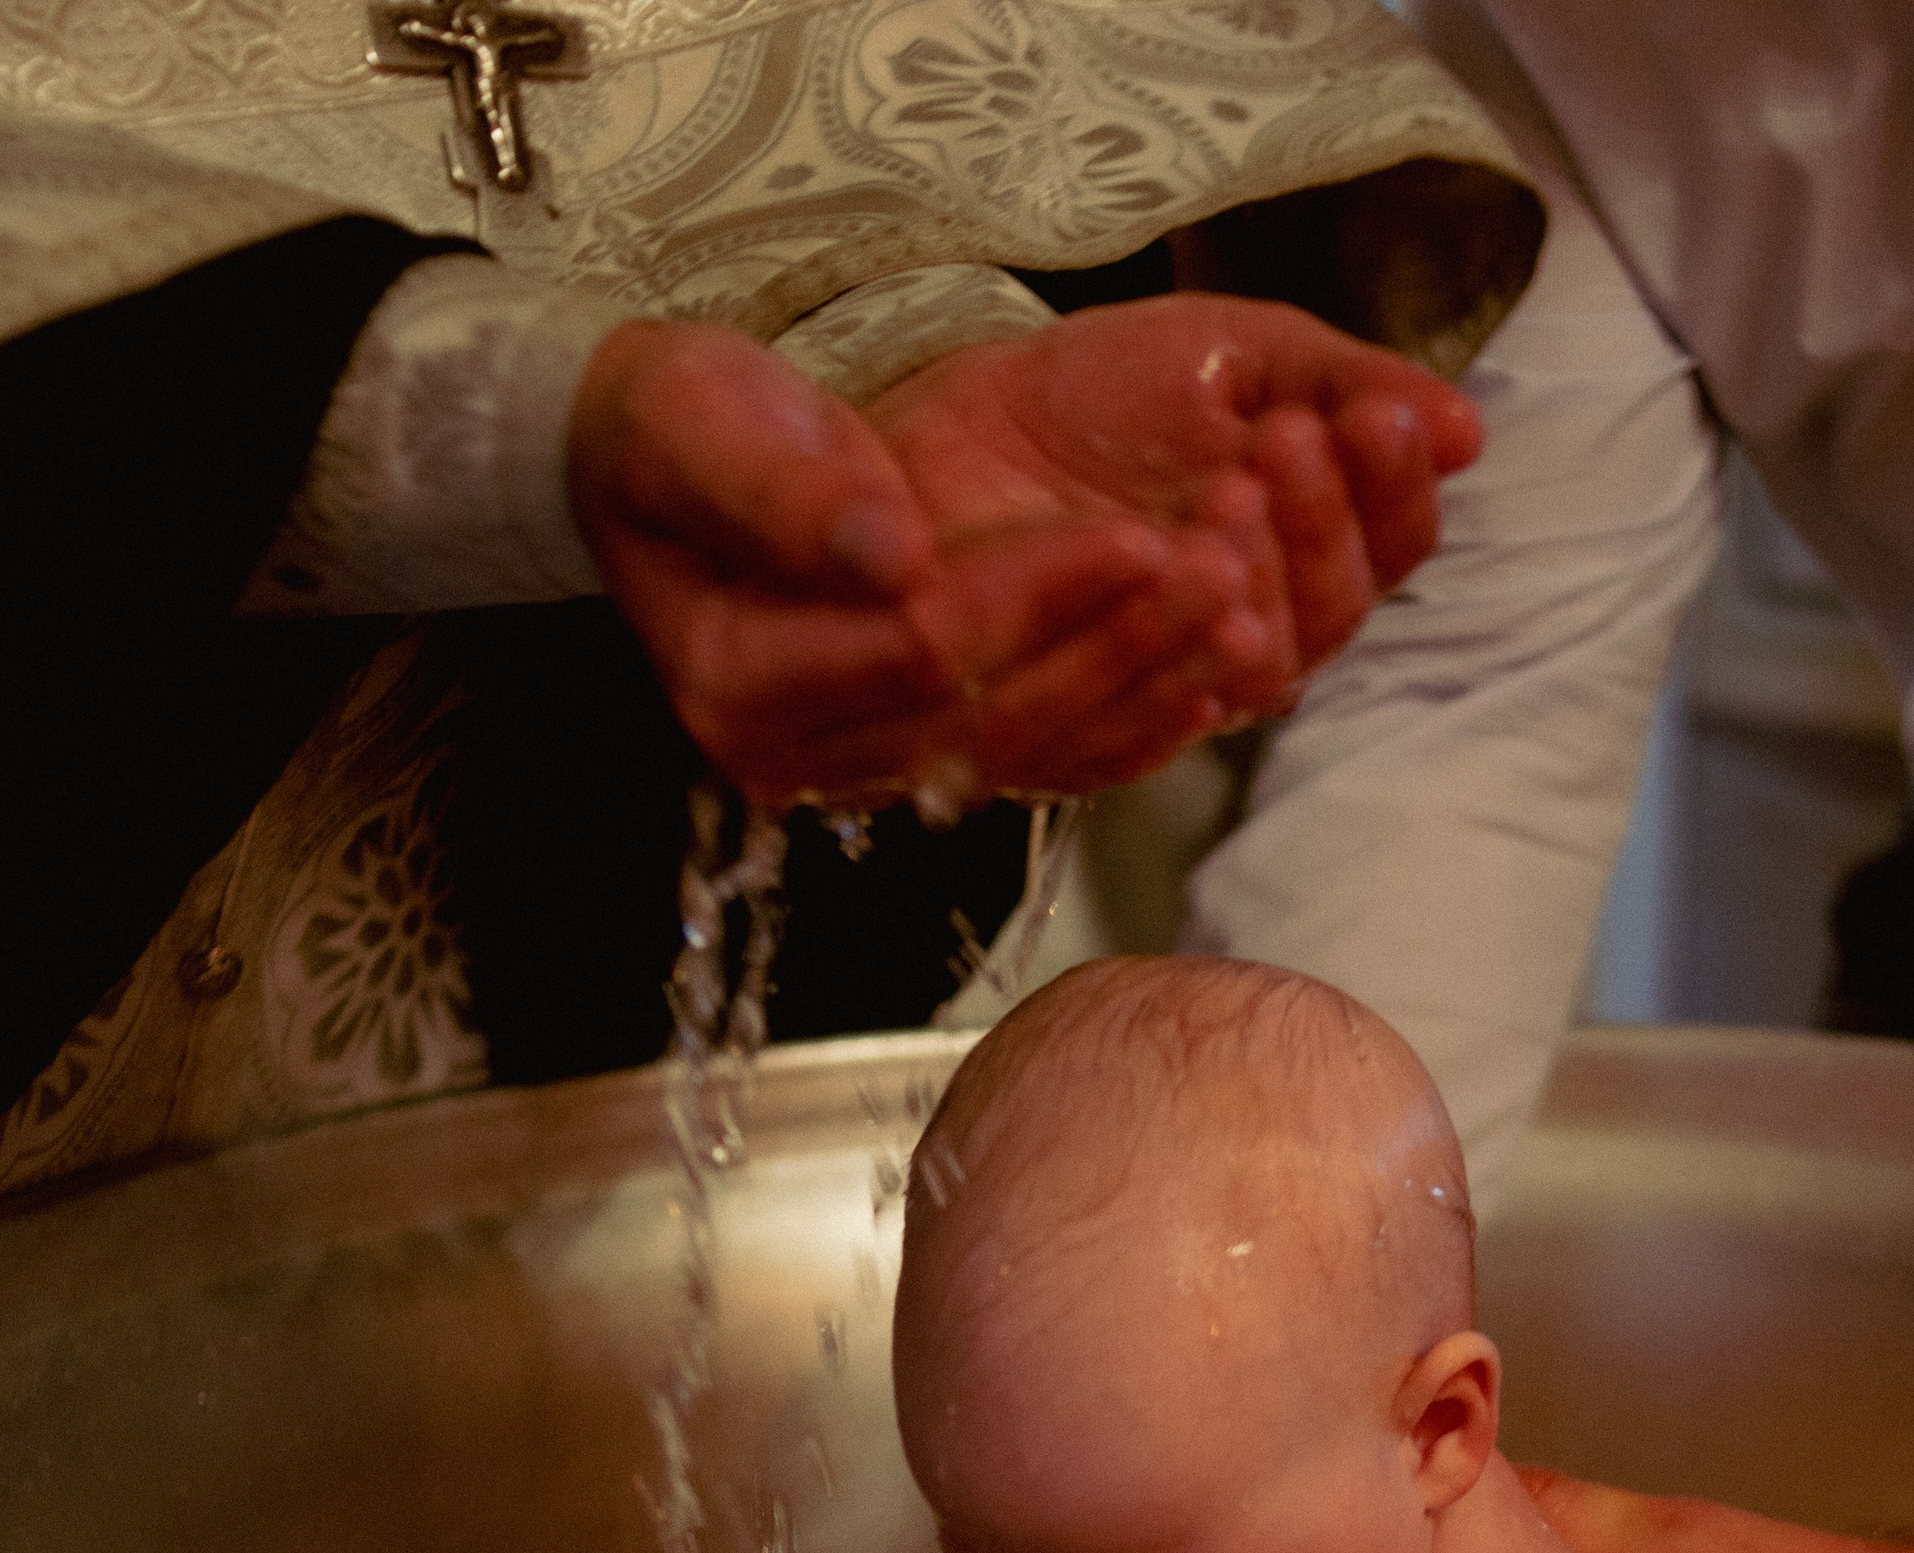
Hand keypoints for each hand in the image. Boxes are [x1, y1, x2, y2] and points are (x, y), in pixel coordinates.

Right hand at [570, 319, 1242, 805]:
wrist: (672, 472)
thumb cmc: (679, 430)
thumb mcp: (697, 420)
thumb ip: (780, 488)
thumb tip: (889, 552)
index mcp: (738, 682)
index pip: (914, 651)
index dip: (1029, 596)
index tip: (1132, 532)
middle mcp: (802, 756)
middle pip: (989, 716)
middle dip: (1113, 642)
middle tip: (1222, 569)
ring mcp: (870, 770)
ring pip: (1032, 748)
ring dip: (1143, 681)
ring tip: (1241, 606)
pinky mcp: (929, 758)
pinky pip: (1047, 764)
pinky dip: (1135, 725)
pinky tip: (1214, 678)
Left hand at [868, 294, 1483, 732]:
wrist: (920, 444)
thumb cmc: (1081, 405)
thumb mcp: (1226, 358)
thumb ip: (1339, 383)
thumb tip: (1465, 433)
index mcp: (1304, 557)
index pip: (1390, 549)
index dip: (1392, 490)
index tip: (1372, 415)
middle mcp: (1258, 640)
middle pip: (1337, 616)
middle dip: (1321, 524)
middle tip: (1284, 440)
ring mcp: (1177, 693)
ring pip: (1261, 672)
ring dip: (1257, 579)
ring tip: (1225, 489)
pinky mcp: (1085, 740)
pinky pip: (1155, 725)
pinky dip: (1174, 656)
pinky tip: (1170, 573)